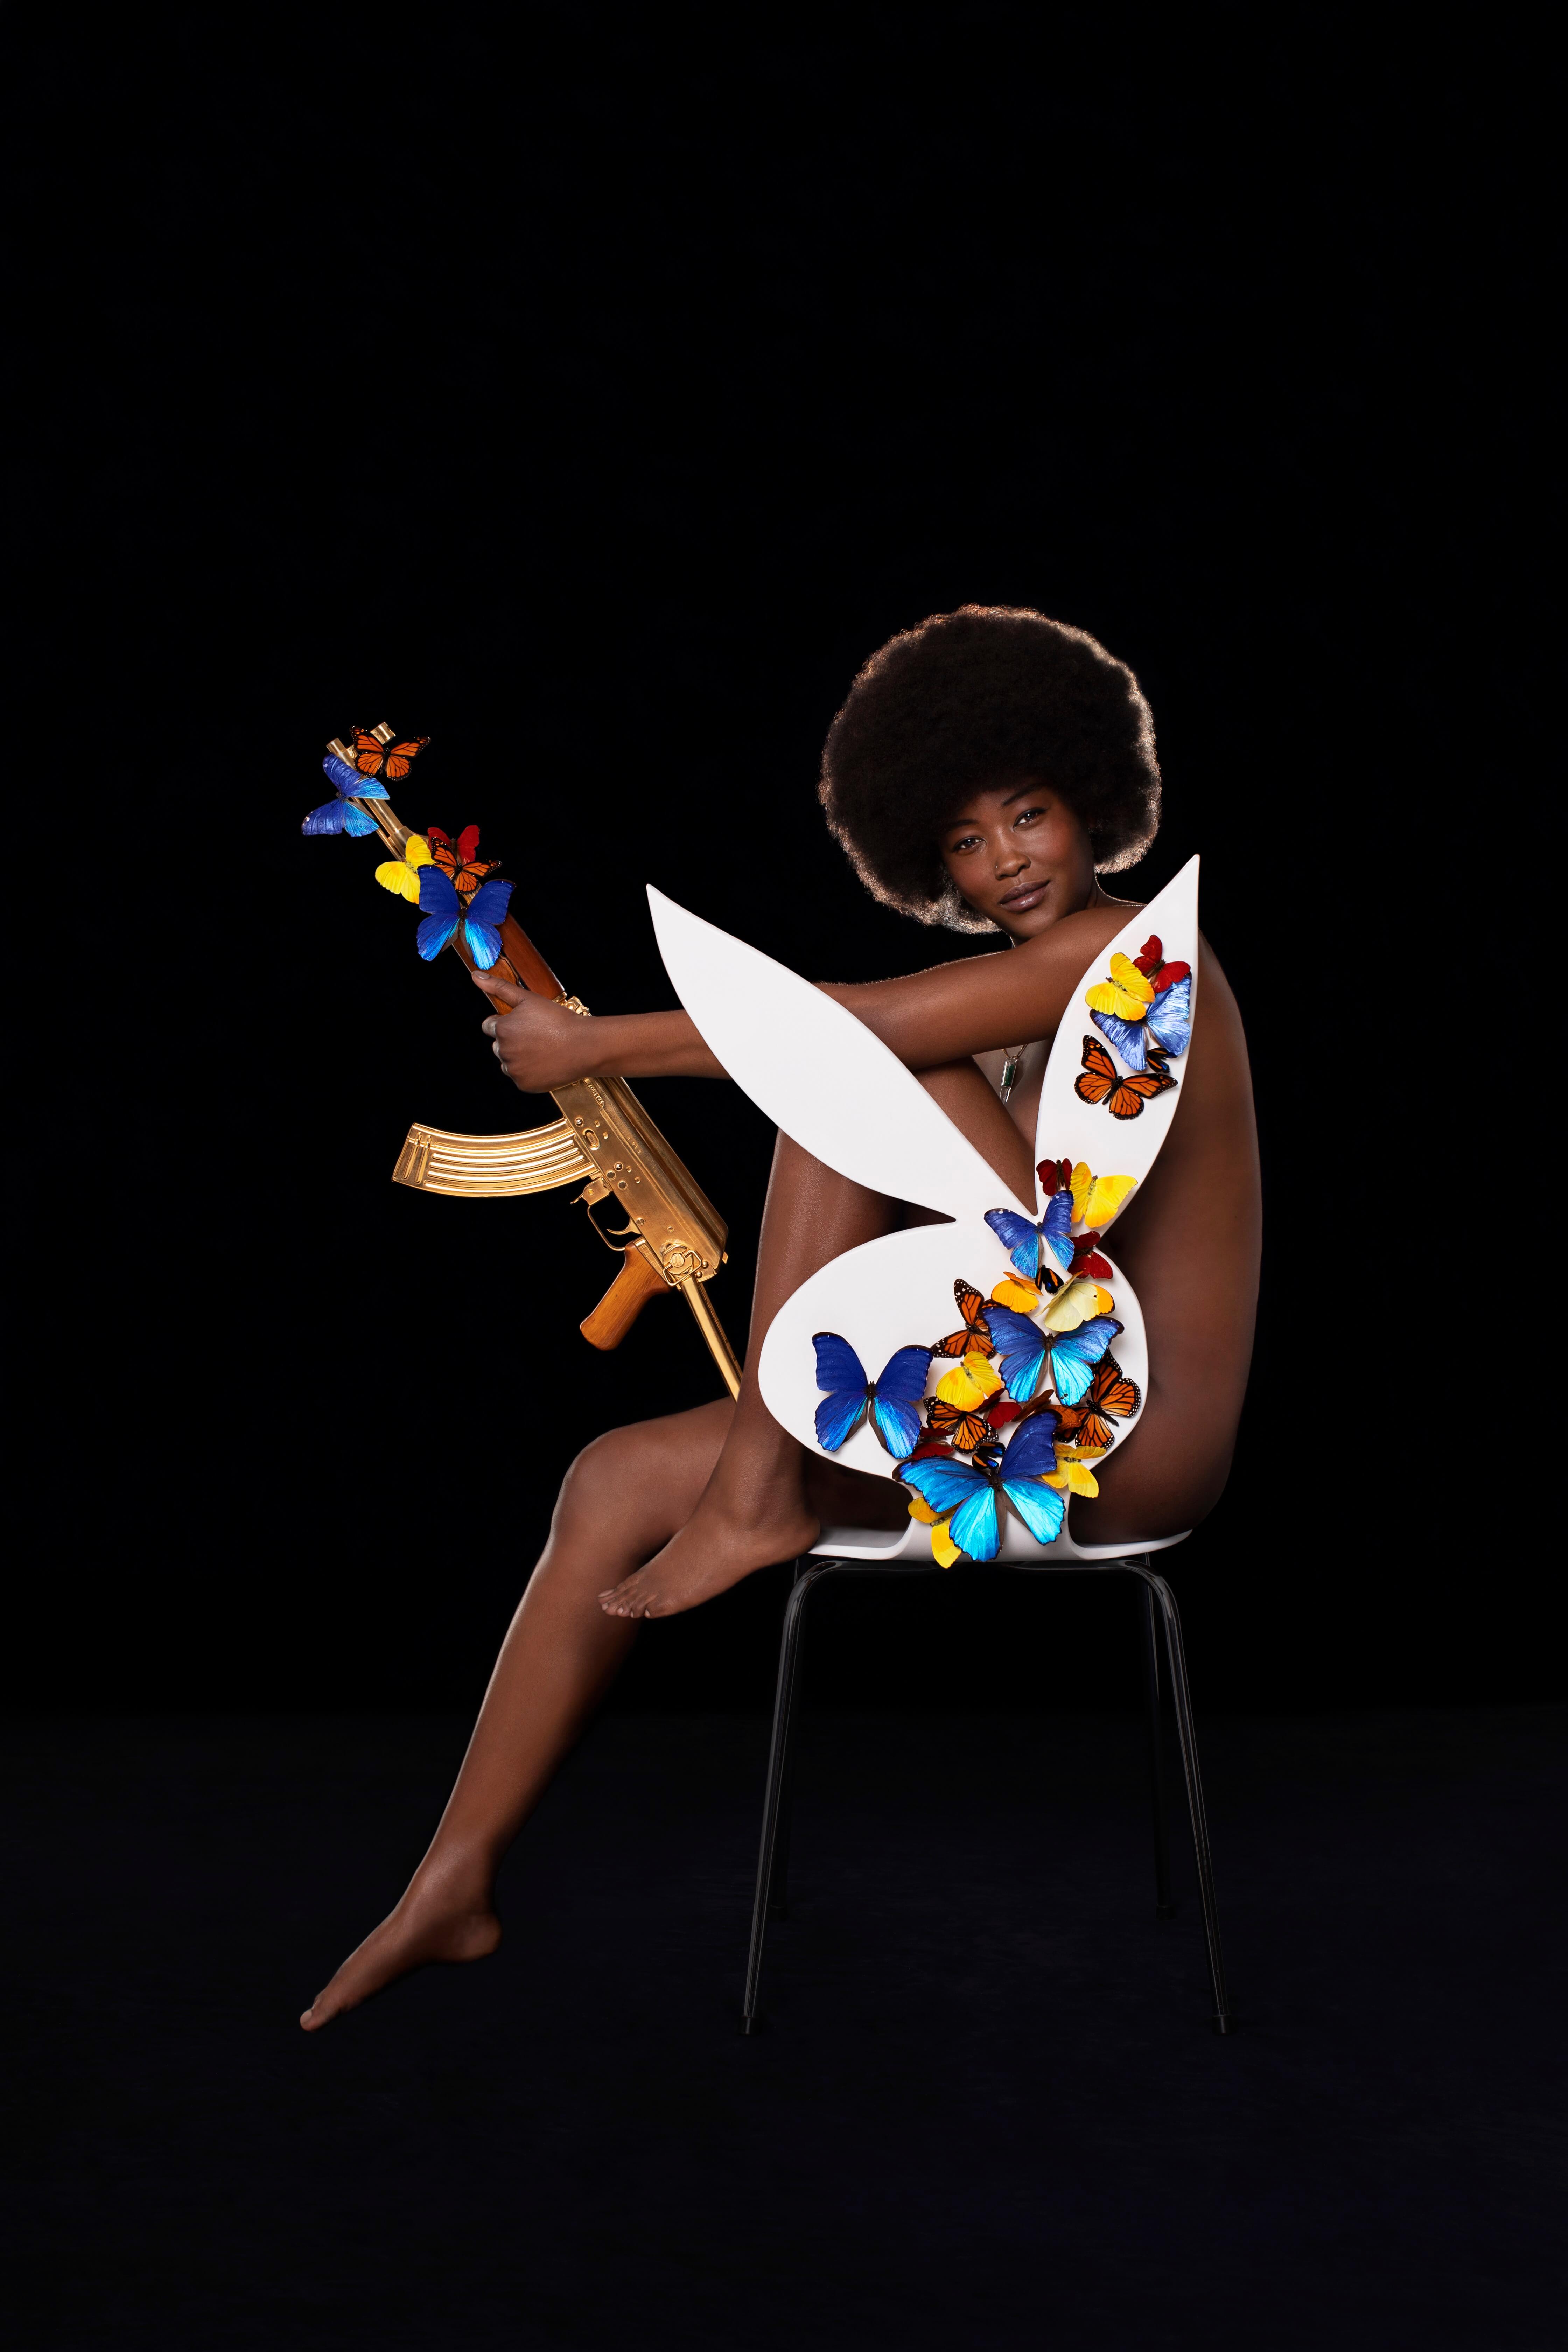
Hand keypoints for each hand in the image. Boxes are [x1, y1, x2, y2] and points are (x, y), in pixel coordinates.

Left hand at [472, 968, 595, 1091]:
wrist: (583, 1046)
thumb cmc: (559, 1020)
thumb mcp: (528, 998)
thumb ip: (499, 987)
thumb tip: (476, 975)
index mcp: (502, 1029)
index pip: (489, 1026)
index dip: (505, 1023)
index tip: (522, 1024)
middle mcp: (503, 1051)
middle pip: (498, 1045)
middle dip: (512, 1040)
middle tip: (536, 1036)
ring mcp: (513, 1069)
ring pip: (508, 1062)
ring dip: (519, 1057)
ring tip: (542, 1049)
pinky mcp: (524, 1084)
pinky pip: (520, 1076)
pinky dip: (529, 1071)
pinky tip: (544, 1062)